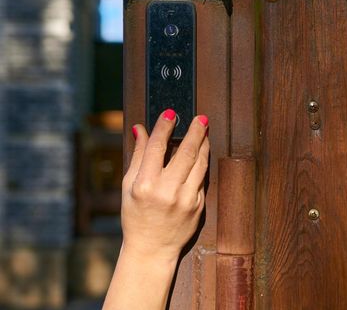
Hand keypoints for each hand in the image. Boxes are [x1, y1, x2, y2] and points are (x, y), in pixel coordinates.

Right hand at [121, 109, 209, 264]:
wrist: (152, 248)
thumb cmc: (136, 216)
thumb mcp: (129, 186)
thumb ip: (138, 156)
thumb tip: (141, 128)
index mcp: (145, 185)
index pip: (157, 147)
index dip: (164, 127)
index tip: (171, 113)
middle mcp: (167, 191)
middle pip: (186, 152)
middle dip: (195, 131)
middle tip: (201, 118)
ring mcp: (185, 200)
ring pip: (199, 163)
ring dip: (204, 144)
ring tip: (204, 131)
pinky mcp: (198, 206)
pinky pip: (202, 179)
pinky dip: (202, 163)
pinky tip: (202, 153)